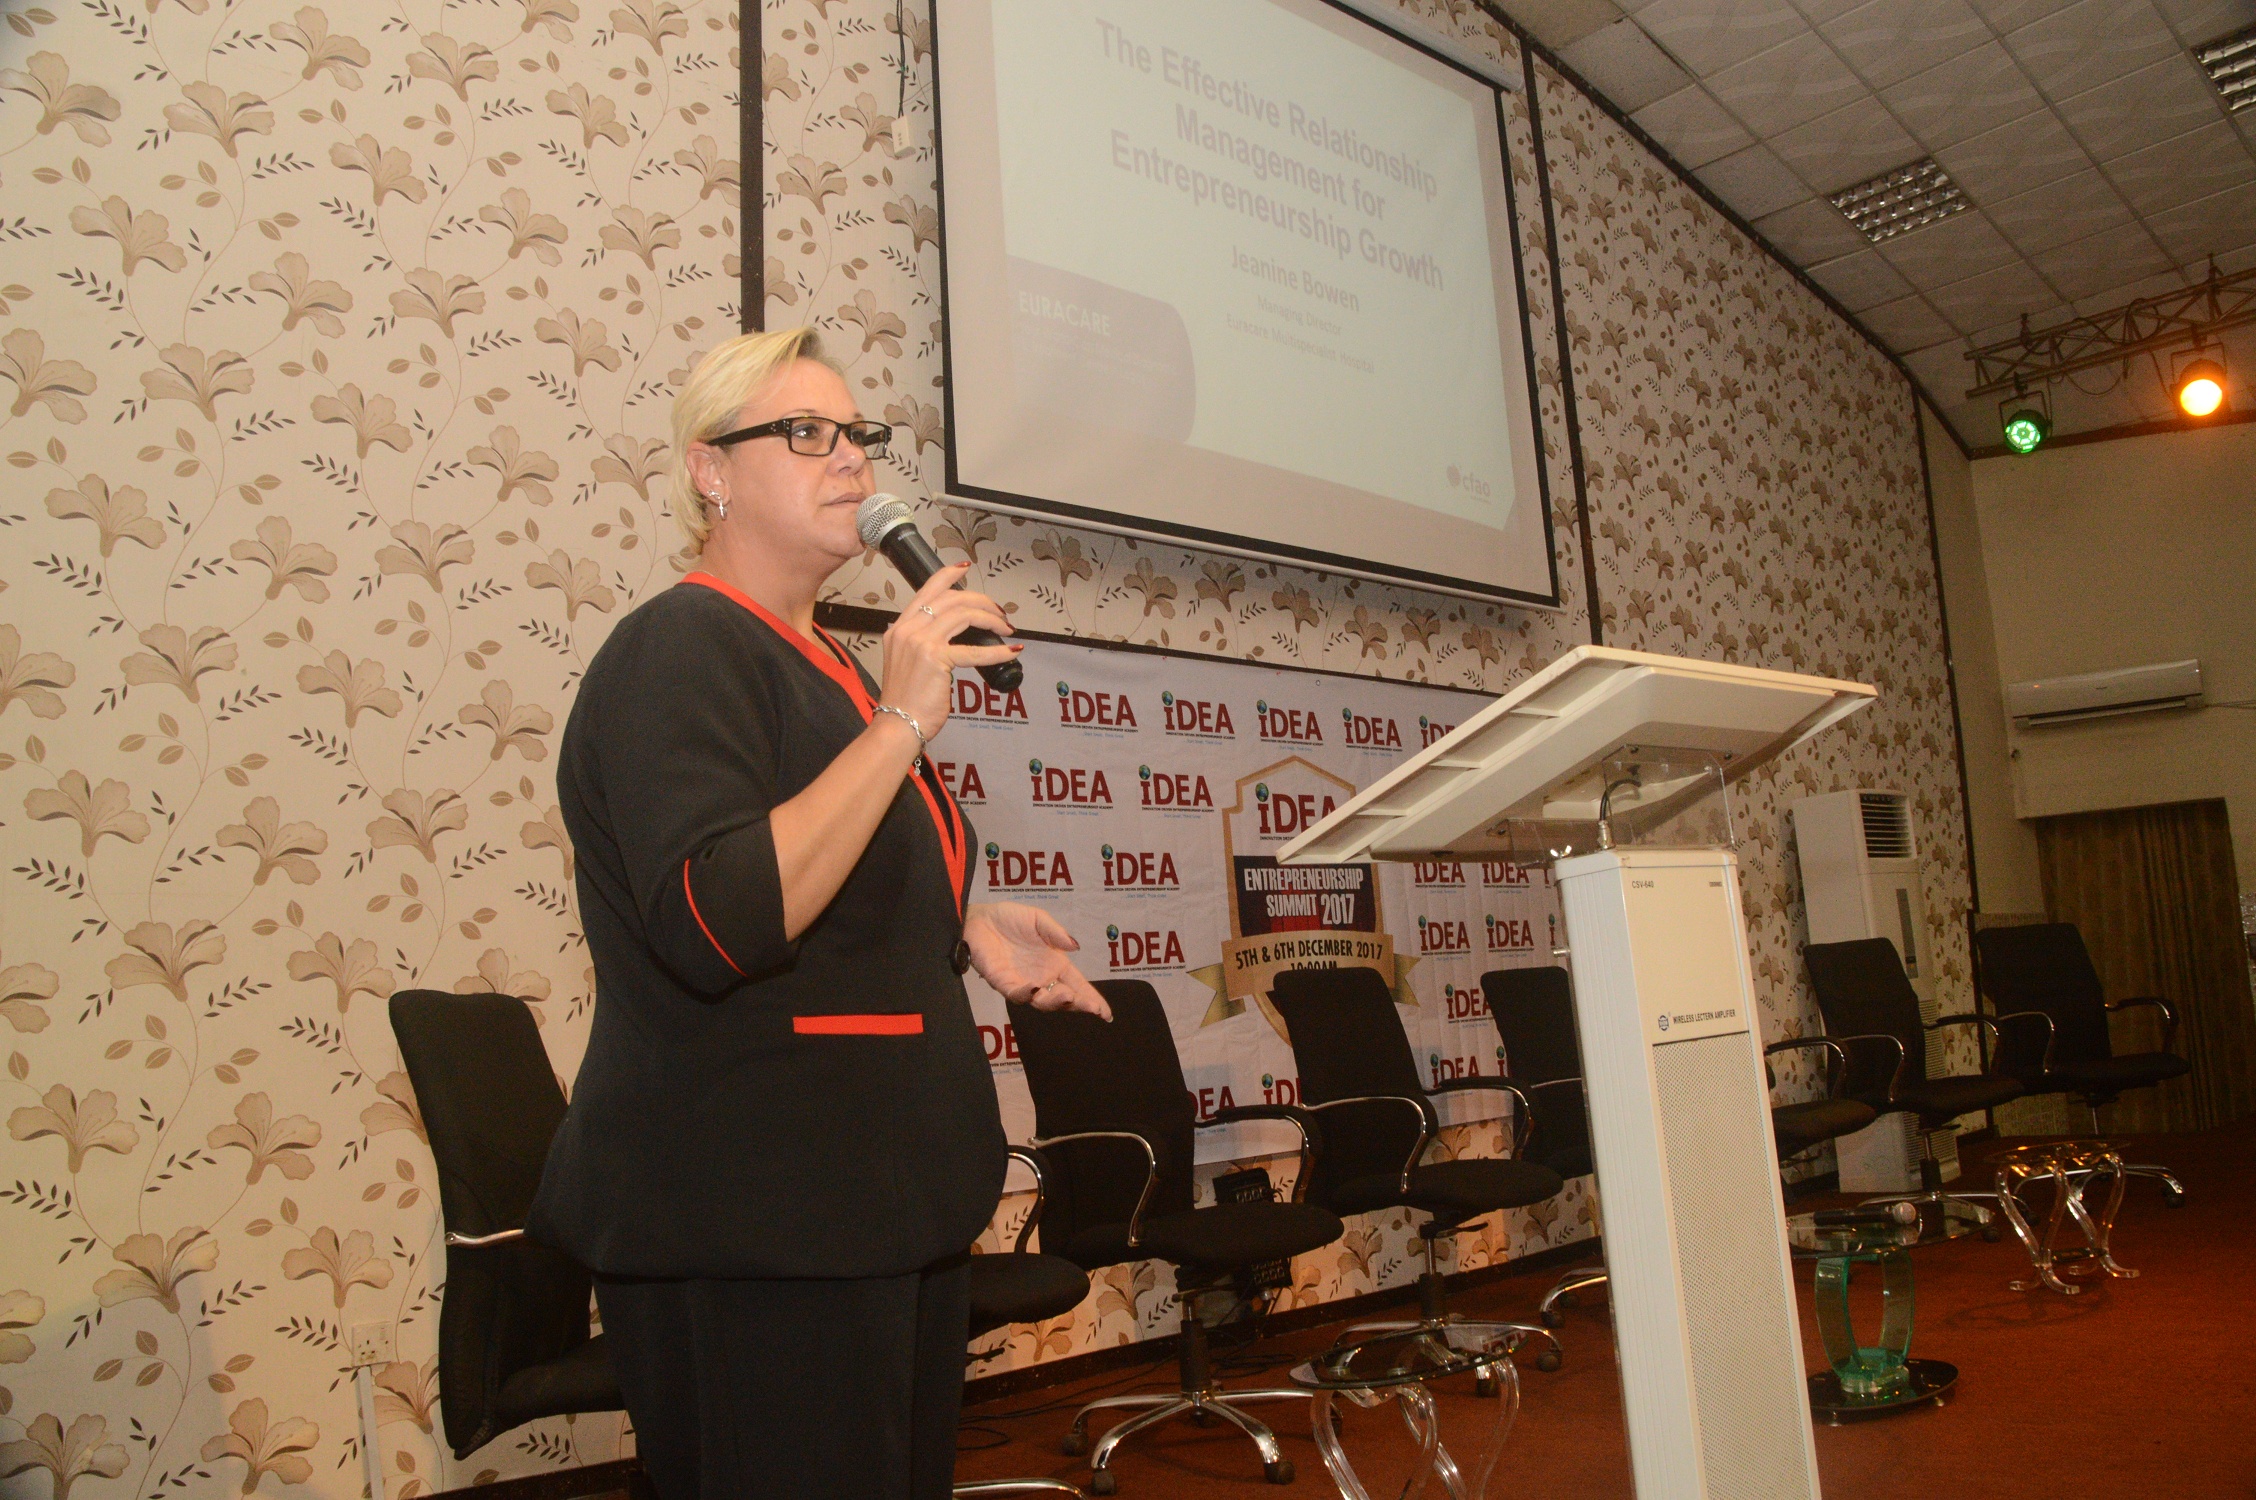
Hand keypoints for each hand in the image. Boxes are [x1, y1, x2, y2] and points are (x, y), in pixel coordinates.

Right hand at [875, 563, 1018, 740]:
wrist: (896, 725)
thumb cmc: (905, 701)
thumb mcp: (906, 663)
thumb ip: (922, 645)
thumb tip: (950, 639)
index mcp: (900, 628)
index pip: (927, 591)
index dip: (948, 576)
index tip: (965, 569)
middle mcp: (908, 630)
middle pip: (951, 599)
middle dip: (981, 602)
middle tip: (999, 613)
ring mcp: (920, 642)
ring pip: (964, 614)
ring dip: (991, 619)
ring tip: (1006, 629)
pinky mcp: (935, 659)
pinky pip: (975, 650)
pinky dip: (998, 650)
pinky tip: (1011, 652)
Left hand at [962, 902, 1110, 1018]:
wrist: (979, 917)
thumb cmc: (1010, 919)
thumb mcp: (1039, 919)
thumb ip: (1056, 932)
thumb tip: (1076, 946)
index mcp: (1055, 964)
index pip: (1078, 985)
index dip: (1092, 999)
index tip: (1106, 1013)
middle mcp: (1042, 978)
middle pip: (1064, 999)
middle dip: (1079, 1005)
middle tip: (1092, 1008)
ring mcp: (1023, 983)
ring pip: (1042, 1002)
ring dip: (1056, 1002)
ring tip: (1067, 995)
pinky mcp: (1003, 983)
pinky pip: (1016, 994)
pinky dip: (1026, 994)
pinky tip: (1035, 989)